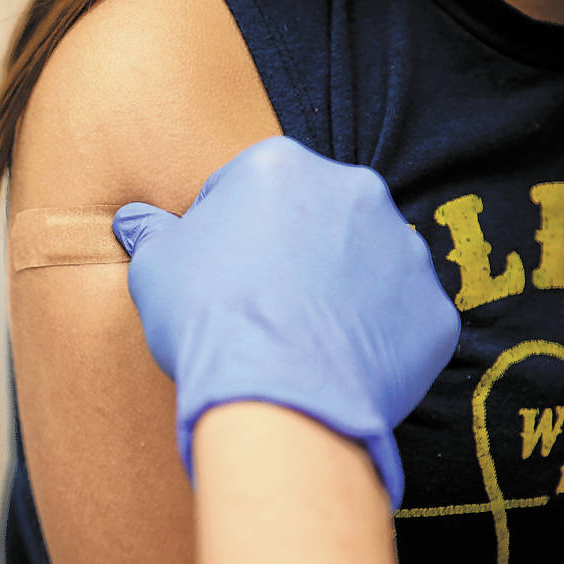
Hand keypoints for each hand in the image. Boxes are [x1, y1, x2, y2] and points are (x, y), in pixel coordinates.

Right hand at [111, 137, 458, 505]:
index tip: (214, 273)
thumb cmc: (207, 321)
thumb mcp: (154, 269)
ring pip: (363, 262)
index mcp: (279, 166)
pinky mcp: (432, 309)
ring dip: (335, 289)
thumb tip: (131, 219)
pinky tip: (333, 363)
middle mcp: (352, 191)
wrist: (276, 398)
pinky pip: (399, 318)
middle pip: (313, 216)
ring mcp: (403, 249)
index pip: (245, 188)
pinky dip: (373, 337)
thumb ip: (150, 233)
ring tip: (296, 338)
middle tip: (257, 305)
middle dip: (289, 252)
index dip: (223, 233)